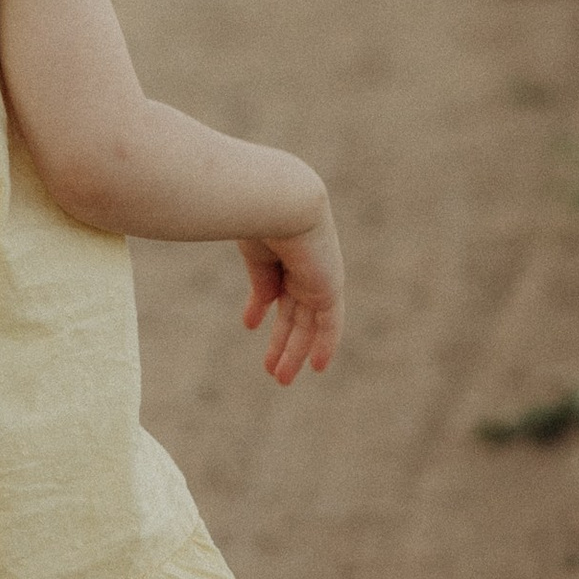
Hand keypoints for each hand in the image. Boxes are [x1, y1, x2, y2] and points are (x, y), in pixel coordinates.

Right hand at [239, 208, 343, 385]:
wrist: (281, 201)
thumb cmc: (255, 212)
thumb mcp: (254, 250)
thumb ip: (261, 277)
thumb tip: (262, 305)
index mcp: (278, 251)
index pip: (272, 284)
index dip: (260, 304)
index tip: (249, 324)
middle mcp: (301, 266)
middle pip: (292, 312)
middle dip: (282, 341)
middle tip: (271, 369)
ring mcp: (316, 277)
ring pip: (306, 323)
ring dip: (293, 350)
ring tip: (280, 378)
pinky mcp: (328, 287)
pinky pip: (329, 323)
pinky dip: (324, 344)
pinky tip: (315, 367)